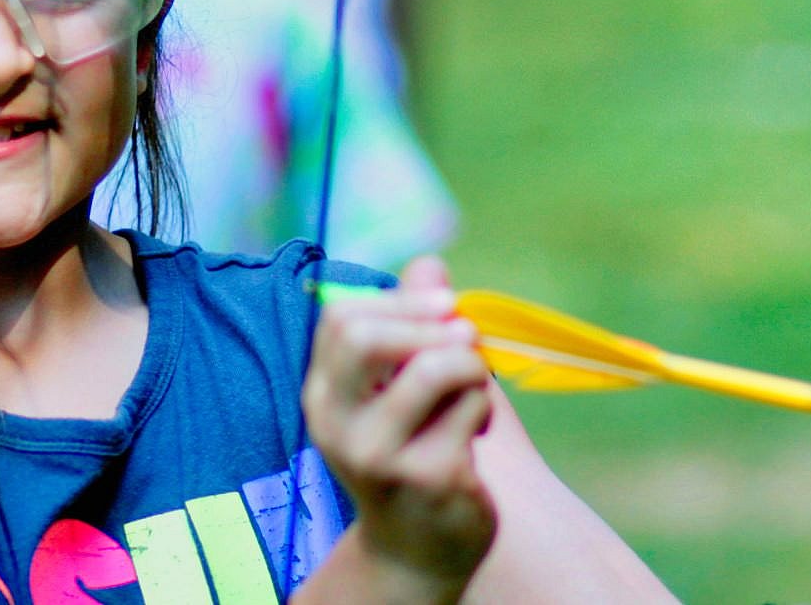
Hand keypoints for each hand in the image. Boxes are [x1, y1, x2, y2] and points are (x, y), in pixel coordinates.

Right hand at [301, 256, 495, 598]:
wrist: (420, 547)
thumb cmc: (418, 450)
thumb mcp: (406, 386)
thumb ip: (414, 325)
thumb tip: (428, 263)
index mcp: (325, 394)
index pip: (342, 319)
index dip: (402, 302)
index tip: (444, 307)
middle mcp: (338, 424)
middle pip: (365, 337)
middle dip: (430, 324)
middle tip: (465, 339)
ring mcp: (378, 454)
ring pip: (435, 366)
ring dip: (471, 366)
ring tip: (473, 392)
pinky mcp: (426, 475)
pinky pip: (472, 406)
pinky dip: (486, 408)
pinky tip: (477, 435)